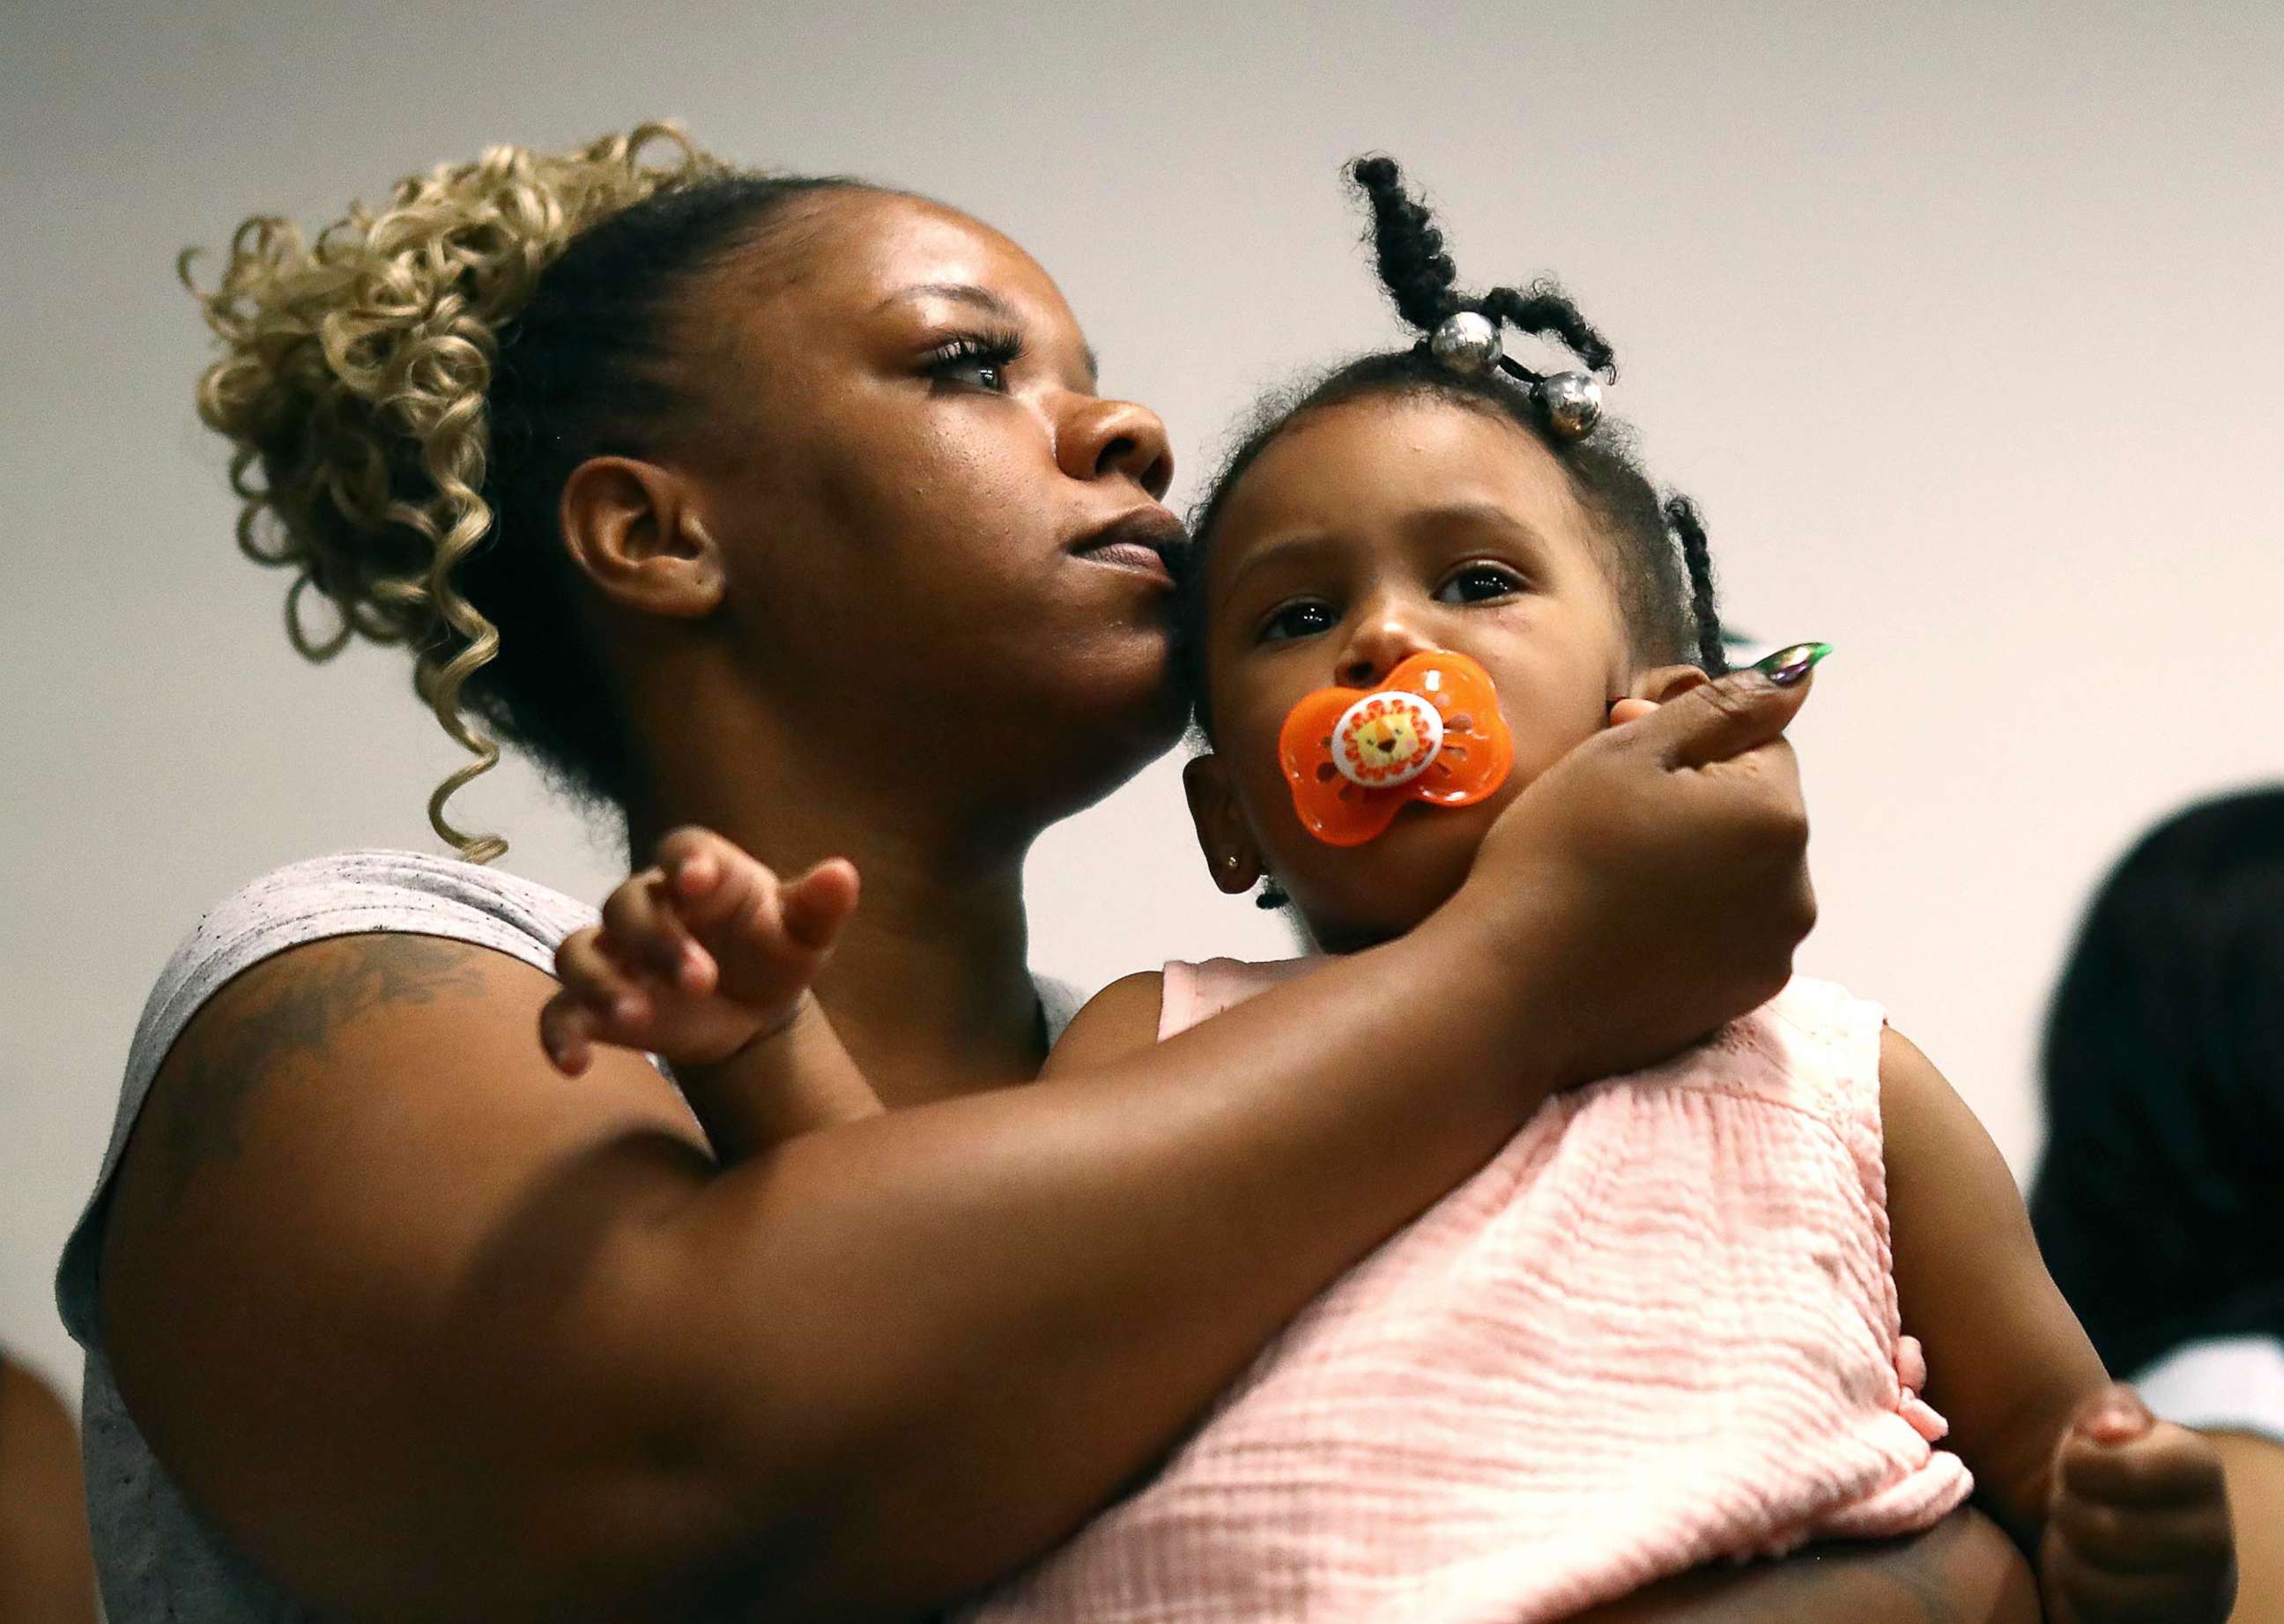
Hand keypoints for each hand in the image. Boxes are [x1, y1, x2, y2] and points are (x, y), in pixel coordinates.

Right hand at [540, 828, 859, 1075]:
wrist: (752, 1007)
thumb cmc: (774, 951)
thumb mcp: (804, 934)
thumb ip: (819, 906)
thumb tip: (843, 874)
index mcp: (699, 873)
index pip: (681, 849)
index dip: (685, 862)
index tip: (697, 881)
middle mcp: (647, 906)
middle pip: (626, 905)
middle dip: (658, 941)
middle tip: (700, 980)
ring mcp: (614, 954)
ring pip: (579, 952)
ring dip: (601, 982)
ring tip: (637, 1017)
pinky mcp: (595, 1004)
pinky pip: (557, 1012)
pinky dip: (558, 1036)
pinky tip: (575, 1065)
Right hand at [1455, 661, 1817, 1085]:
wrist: (1513, 988)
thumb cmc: (1558, 854)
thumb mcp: (1628, 753)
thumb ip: (1723, 706)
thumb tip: (1803, 668)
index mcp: (1776, 815)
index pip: (1759, 743)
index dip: (1687, 744)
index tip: (1619, 764)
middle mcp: (1796, 888)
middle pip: (1752, 813)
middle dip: (1698, 804)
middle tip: (1609, 822)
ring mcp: (1772, 952)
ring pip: (1742, 875)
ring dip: (1696, 864)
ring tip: (1616, 880)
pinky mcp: (1741, 999)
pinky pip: (1728, 934)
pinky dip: (1690, 923)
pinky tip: (1627, 928)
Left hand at [2042, 1385, 2235, 1623]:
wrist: (2132, 1540)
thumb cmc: (2107, 1472)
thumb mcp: (2105, 1424)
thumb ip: (2106, 1409)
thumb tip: (2108, 1430)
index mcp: (2202, 1468)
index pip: (2121, 1467)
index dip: (2075, 1462)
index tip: (2076, 1461)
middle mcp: (2214, 1537)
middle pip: (2101, 1529)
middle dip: (2065, 1510)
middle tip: (2070, 1502)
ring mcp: (2200, 1595)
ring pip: (2091, 1582)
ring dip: (2065, 1555)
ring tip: (2078, 1537)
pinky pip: (2091, 1619)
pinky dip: (2072, 1596)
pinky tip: (2088, 1574)